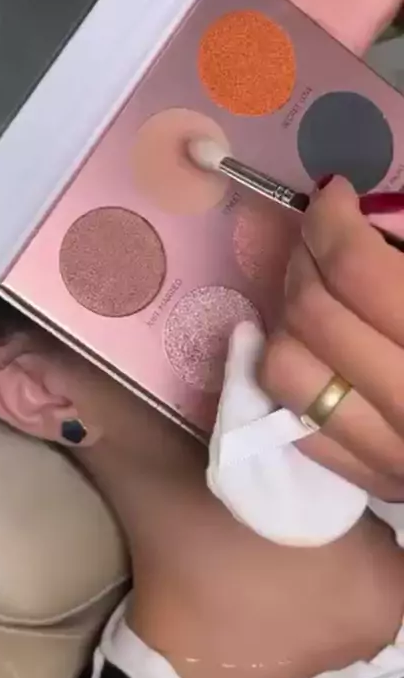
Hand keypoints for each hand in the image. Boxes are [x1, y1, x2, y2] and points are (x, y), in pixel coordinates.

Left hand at [258, 176, 403, 500]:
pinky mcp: (376, 481)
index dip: (333, 219)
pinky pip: (295, 419)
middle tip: (323, 239)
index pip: (358, 270)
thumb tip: (362, 213)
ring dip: (290, 318)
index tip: (336, 197)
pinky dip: (300, 375)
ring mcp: (393, 454)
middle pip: (312, 313)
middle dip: (306, 257)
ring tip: (319, 292)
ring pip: (285, 369)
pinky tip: (324, 350)